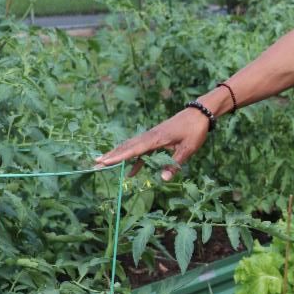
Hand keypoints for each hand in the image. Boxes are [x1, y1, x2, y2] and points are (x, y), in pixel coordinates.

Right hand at [94, 108, 208, 180]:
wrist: (199, 113)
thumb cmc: (195, 130)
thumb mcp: (188, 149)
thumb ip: (175, 164)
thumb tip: (163, 179)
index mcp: (156, 138)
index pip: (134, 149)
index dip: (119, 157)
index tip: (105, 162)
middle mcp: (150, 136)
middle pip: (126, 147)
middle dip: (111, 156)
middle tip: (94, 164)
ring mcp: (152, 136)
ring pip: (131, 147)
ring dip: (118, 155)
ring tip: (103, 164)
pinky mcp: (156, 138)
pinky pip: (141, 150)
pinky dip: (134, 160)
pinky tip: (131, 172)